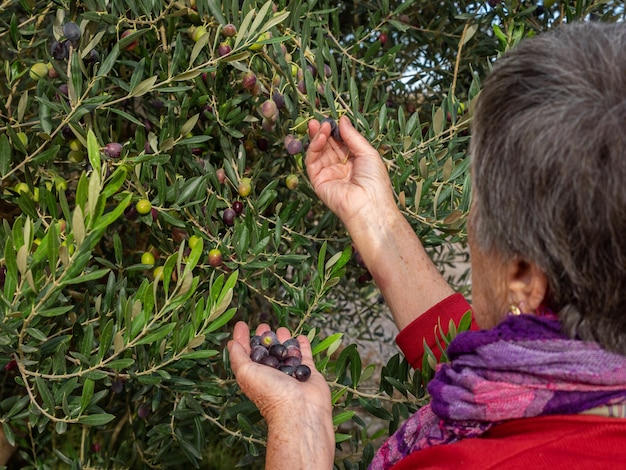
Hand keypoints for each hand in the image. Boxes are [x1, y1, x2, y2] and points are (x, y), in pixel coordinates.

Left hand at [227, 321, 331, 423]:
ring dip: (283, 340)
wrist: (300, 410)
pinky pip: (305, 356)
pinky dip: (302, 346)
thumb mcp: (246, 373)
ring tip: (282, 329)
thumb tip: (232, 343)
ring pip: (286, 352)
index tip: (241, 324)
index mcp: (255, 375)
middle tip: (264, 325)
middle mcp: (272, 374)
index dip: (242, 338)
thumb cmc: (270, 393)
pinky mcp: (308, 373)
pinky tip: (300, 337)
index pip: (246, 353)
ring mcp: (290, 373)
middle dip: (264, 338)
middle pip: (267, 351)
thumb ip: (238, 356)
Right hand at [305, 116, 395, 230]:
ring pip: (318, 151)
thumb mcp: (367, 152)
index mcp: (354, 161)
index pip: (341, 142)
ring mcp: (328, 173)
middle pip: (328, 145)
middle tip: (319, 119)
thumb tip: (342, 119)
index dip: (335, 130)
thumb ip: (352, 136)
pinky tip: (320, 137)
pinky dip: (314, 147)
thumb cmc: (374, 181)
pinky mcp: (318, 180)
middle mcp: (340, 167)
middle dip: (323, 131)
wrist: (368, 204)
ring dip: (317, 137)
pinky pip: (312, 161)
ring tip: (318, 125)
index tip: (331, 118)